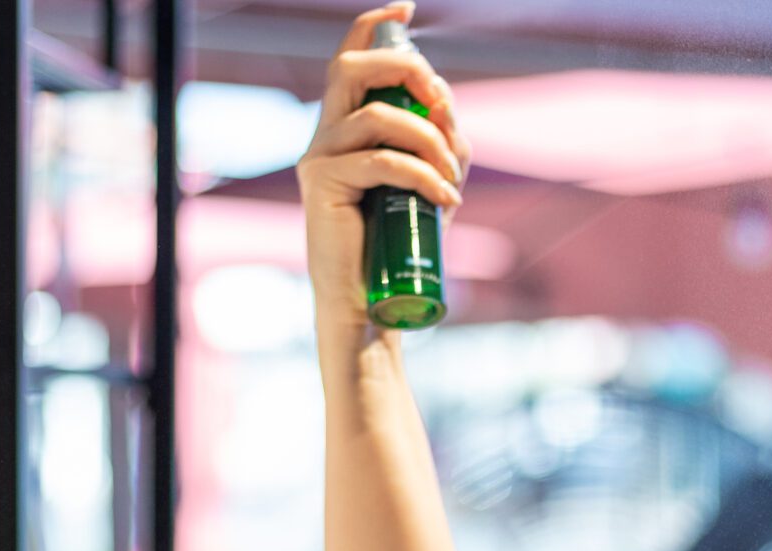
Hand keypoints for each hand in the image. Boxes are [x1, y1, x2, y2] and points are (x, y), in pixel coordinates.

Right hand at [297, 1, 470, 338]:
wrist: (365, 301)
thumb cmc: (396, 243)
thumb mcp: (427, 181)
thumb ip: (439, 143)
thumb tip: (450, 115)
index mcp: (345, 126)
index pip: (349, 58)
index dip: (374, 24)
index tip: (407, 6)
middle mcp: (324, 134)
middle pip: (352, 67)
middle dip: (406, 70)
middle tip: (442, 102)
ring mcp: (318, 157)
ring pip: (378, 116)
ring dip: (429, 140)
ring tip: (453, 178)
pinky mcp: (322, 185)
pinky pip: (381, 161)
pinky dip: (423, 175)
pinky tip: (447, 198)